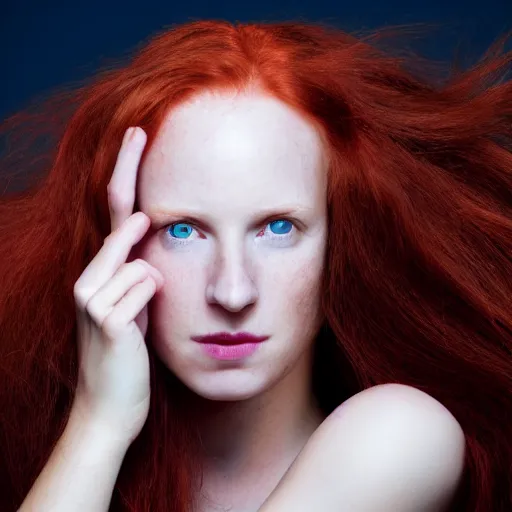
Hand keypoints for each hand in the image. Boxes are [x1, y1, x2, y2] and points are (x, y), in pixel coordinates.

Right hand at [71, 127, 163, 444]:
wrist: (110, 405)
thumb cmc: (128, 355)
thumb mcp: (135, 309)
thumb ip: (139, 278)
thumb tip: (152, 256)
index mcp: (102, 274)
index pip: (116, 213)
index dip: (124, 174)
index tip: (136, 138)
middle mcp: (89, 277)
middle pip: (119, 218)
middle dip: (127, 171)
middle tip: (138, 131)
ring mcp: (91, 295)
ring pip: (140, 261)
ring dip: (148, 288)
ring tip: (134, 323)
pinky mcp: (106, 317)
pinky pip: (144, 285)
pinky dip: (148, 302)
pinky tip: (134, 330)